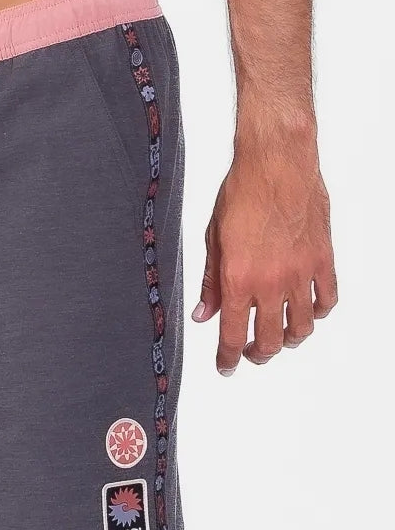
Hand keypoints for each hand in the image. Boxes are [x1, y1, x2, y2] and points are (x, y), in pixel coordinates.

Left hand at [192, 137, 337, 374]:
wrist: (277, 163)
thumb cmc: (243, 192)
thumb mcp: (214, 239)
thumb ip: (211, 281)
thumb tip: (204, 313)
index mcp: (238, 279)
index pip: (232, 334)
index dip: (228, 358)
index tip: (226, 366)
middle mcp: (271, 283)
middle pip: (269, 340)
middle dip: (258, 354)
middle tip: (251, 352)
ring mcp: (300, 274)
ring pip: (301, 327)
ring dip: (289, 339)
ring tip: (280, 336)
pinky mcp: (322, 260)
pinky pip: (326, 300)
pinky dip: (317, 313)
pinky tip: (308, 311)